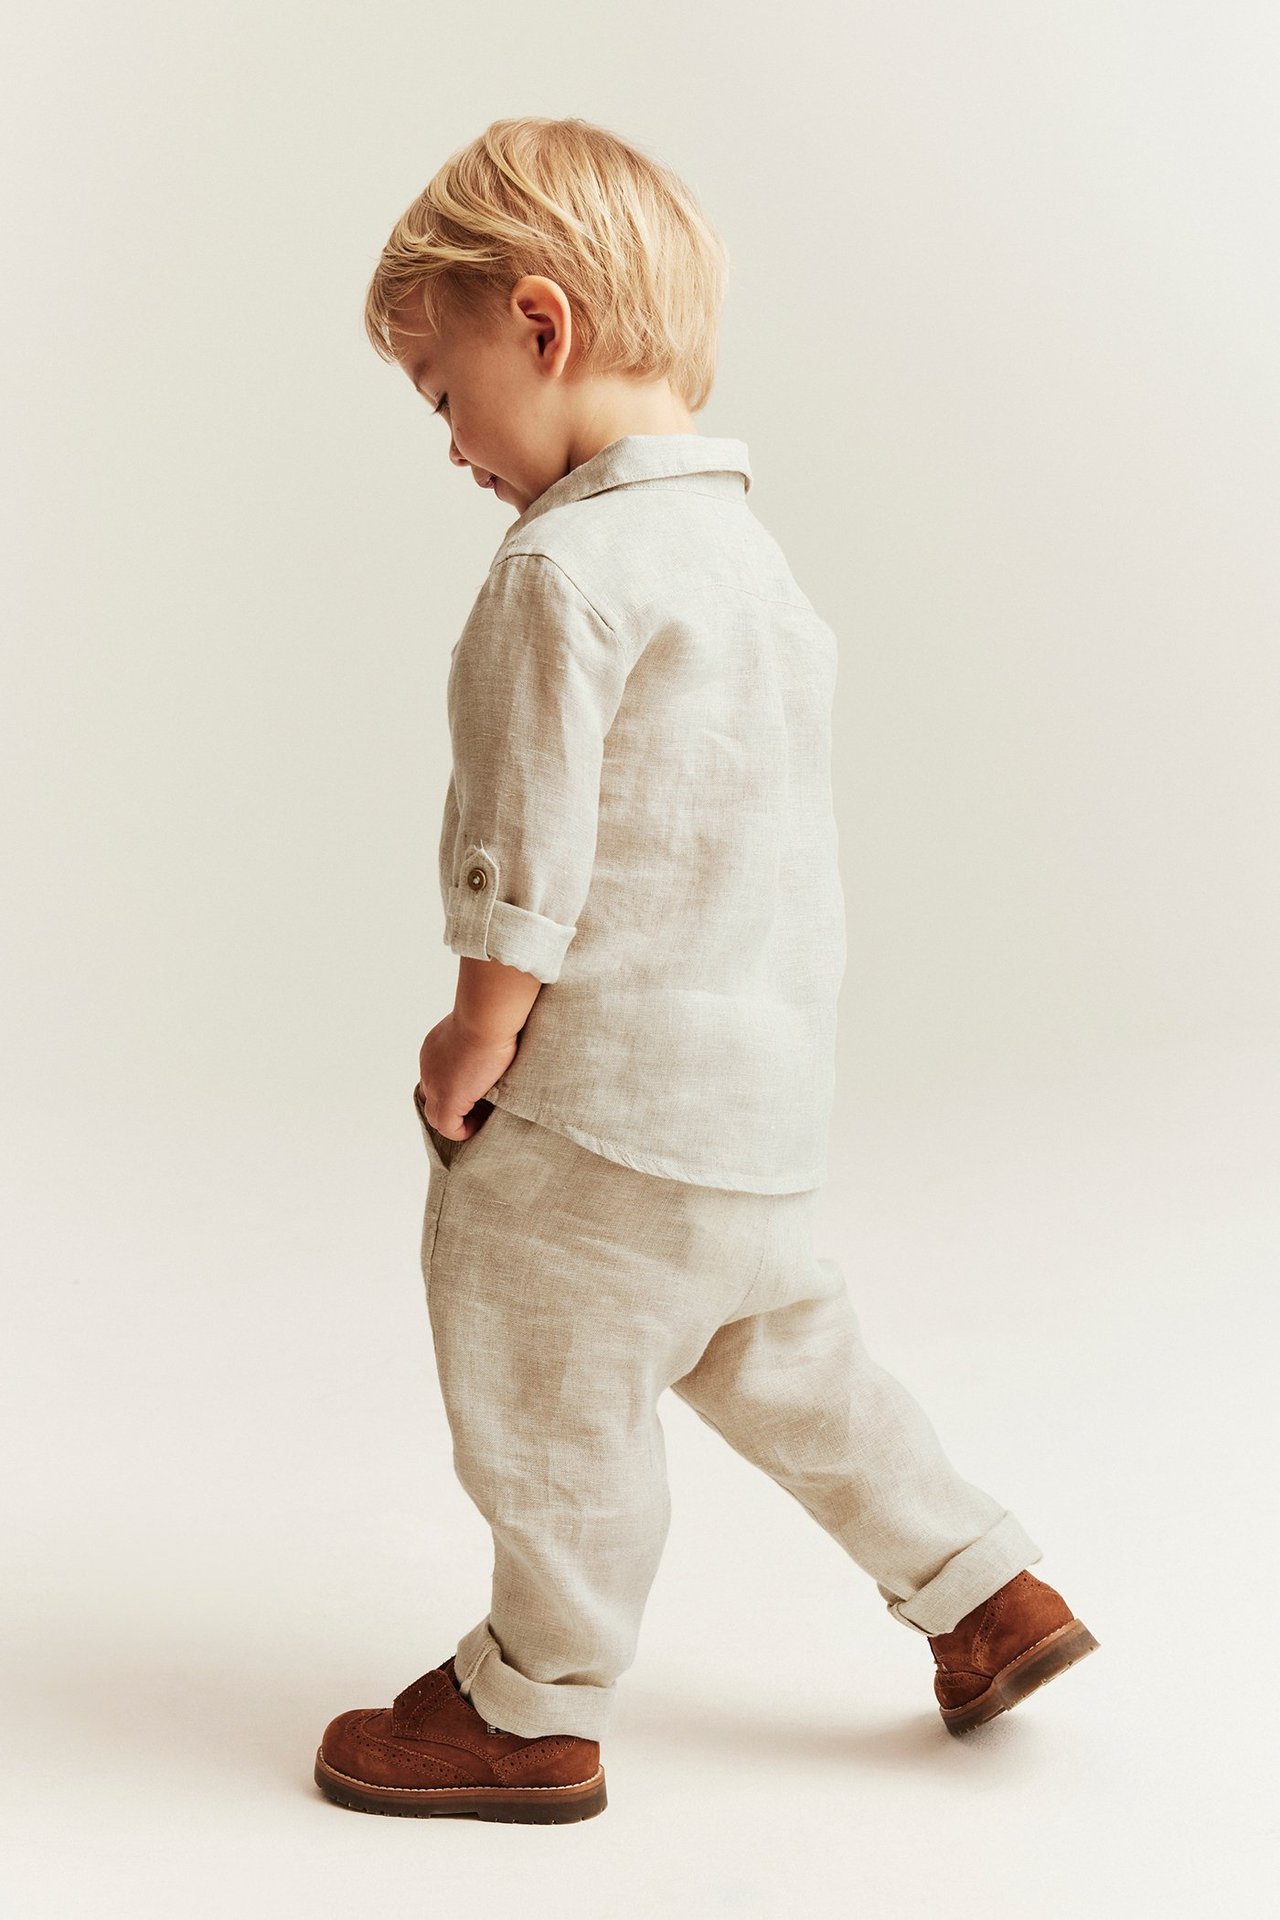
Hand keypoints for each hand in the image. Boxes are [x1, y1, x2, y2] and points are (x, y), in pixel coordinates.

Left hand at [418, 1012, 517, 1140]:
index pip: (436, 1075)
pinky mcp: (447, 1099)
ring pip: (435, 1115)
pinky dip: (462, 1131)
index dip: (453, 1085)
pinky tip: (480, 1126)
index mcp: (434, 1048)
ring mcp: (435, 1085)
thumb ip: (482, 1037)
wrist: (486, 1018)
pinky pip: (447, 1127)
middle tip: (477, 1108)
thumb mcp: (483, 1025)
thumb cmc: (492, 1015)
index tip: (477, 1087)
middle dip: (451, 1105)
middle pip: (431, 1096)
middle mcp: (429, 1067)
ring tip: (481, 1119)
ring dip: (457, 1120)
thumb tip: (503, 1038)